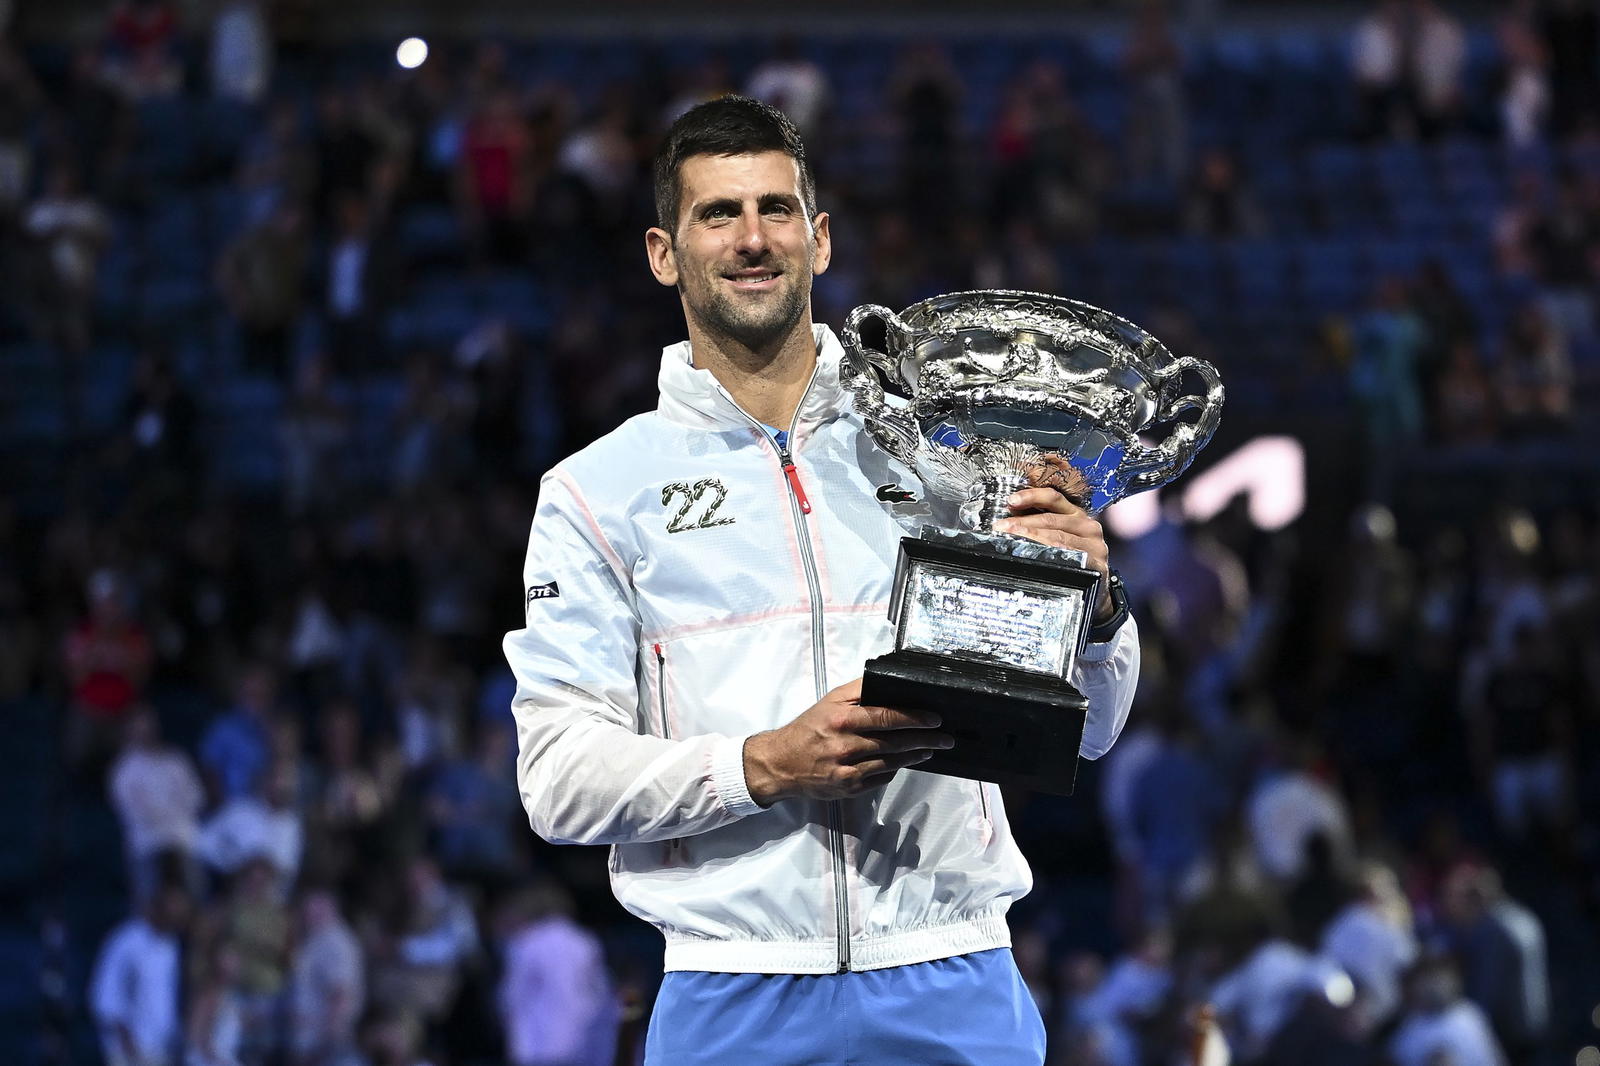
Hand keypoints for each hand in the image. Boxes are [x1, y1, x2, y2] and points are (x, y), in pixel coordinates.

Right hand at [743, 678, 952, 804]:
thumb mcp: (829, 701)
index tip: (935, 718)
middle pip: (894, 742)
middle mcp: (846, 746)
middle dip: (925, 740)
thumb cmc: (808, 728)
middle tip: (945, 739)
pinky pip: (880, 778)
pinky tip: (906, 762)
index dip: (914, 718)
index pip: (886, 717)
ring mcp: (847, 770)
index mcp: (842, 720)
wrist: (780, 763)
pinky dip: (895, 769)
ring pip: (891, 762)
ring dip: (915, 756)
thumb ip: (858, 691)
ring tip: (931, 750)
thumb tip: (888, 682)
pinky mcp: (848, 788)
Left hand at [994, 487, 1113, 622]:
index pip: (1054, 498)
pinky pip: (1070, 557)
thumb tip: (1009, 520)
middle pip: (1051, 519)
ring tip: (1011, 539)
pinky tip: (1037, 556)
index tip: (1011, 501)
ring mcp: (1094, 546)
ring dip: (1031, 538)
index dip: (1032, 496)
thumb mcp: (1061, 536)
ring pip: (1058, 538)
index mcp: (1077, 514)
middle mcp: (1088, 526)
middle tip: (1001, 527)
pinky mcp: (1097, 565)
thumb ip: (1041, 525)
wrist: (1095, 588)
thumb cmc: (1072, 559)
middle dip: (1022, 523)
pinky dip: (1051, 555)